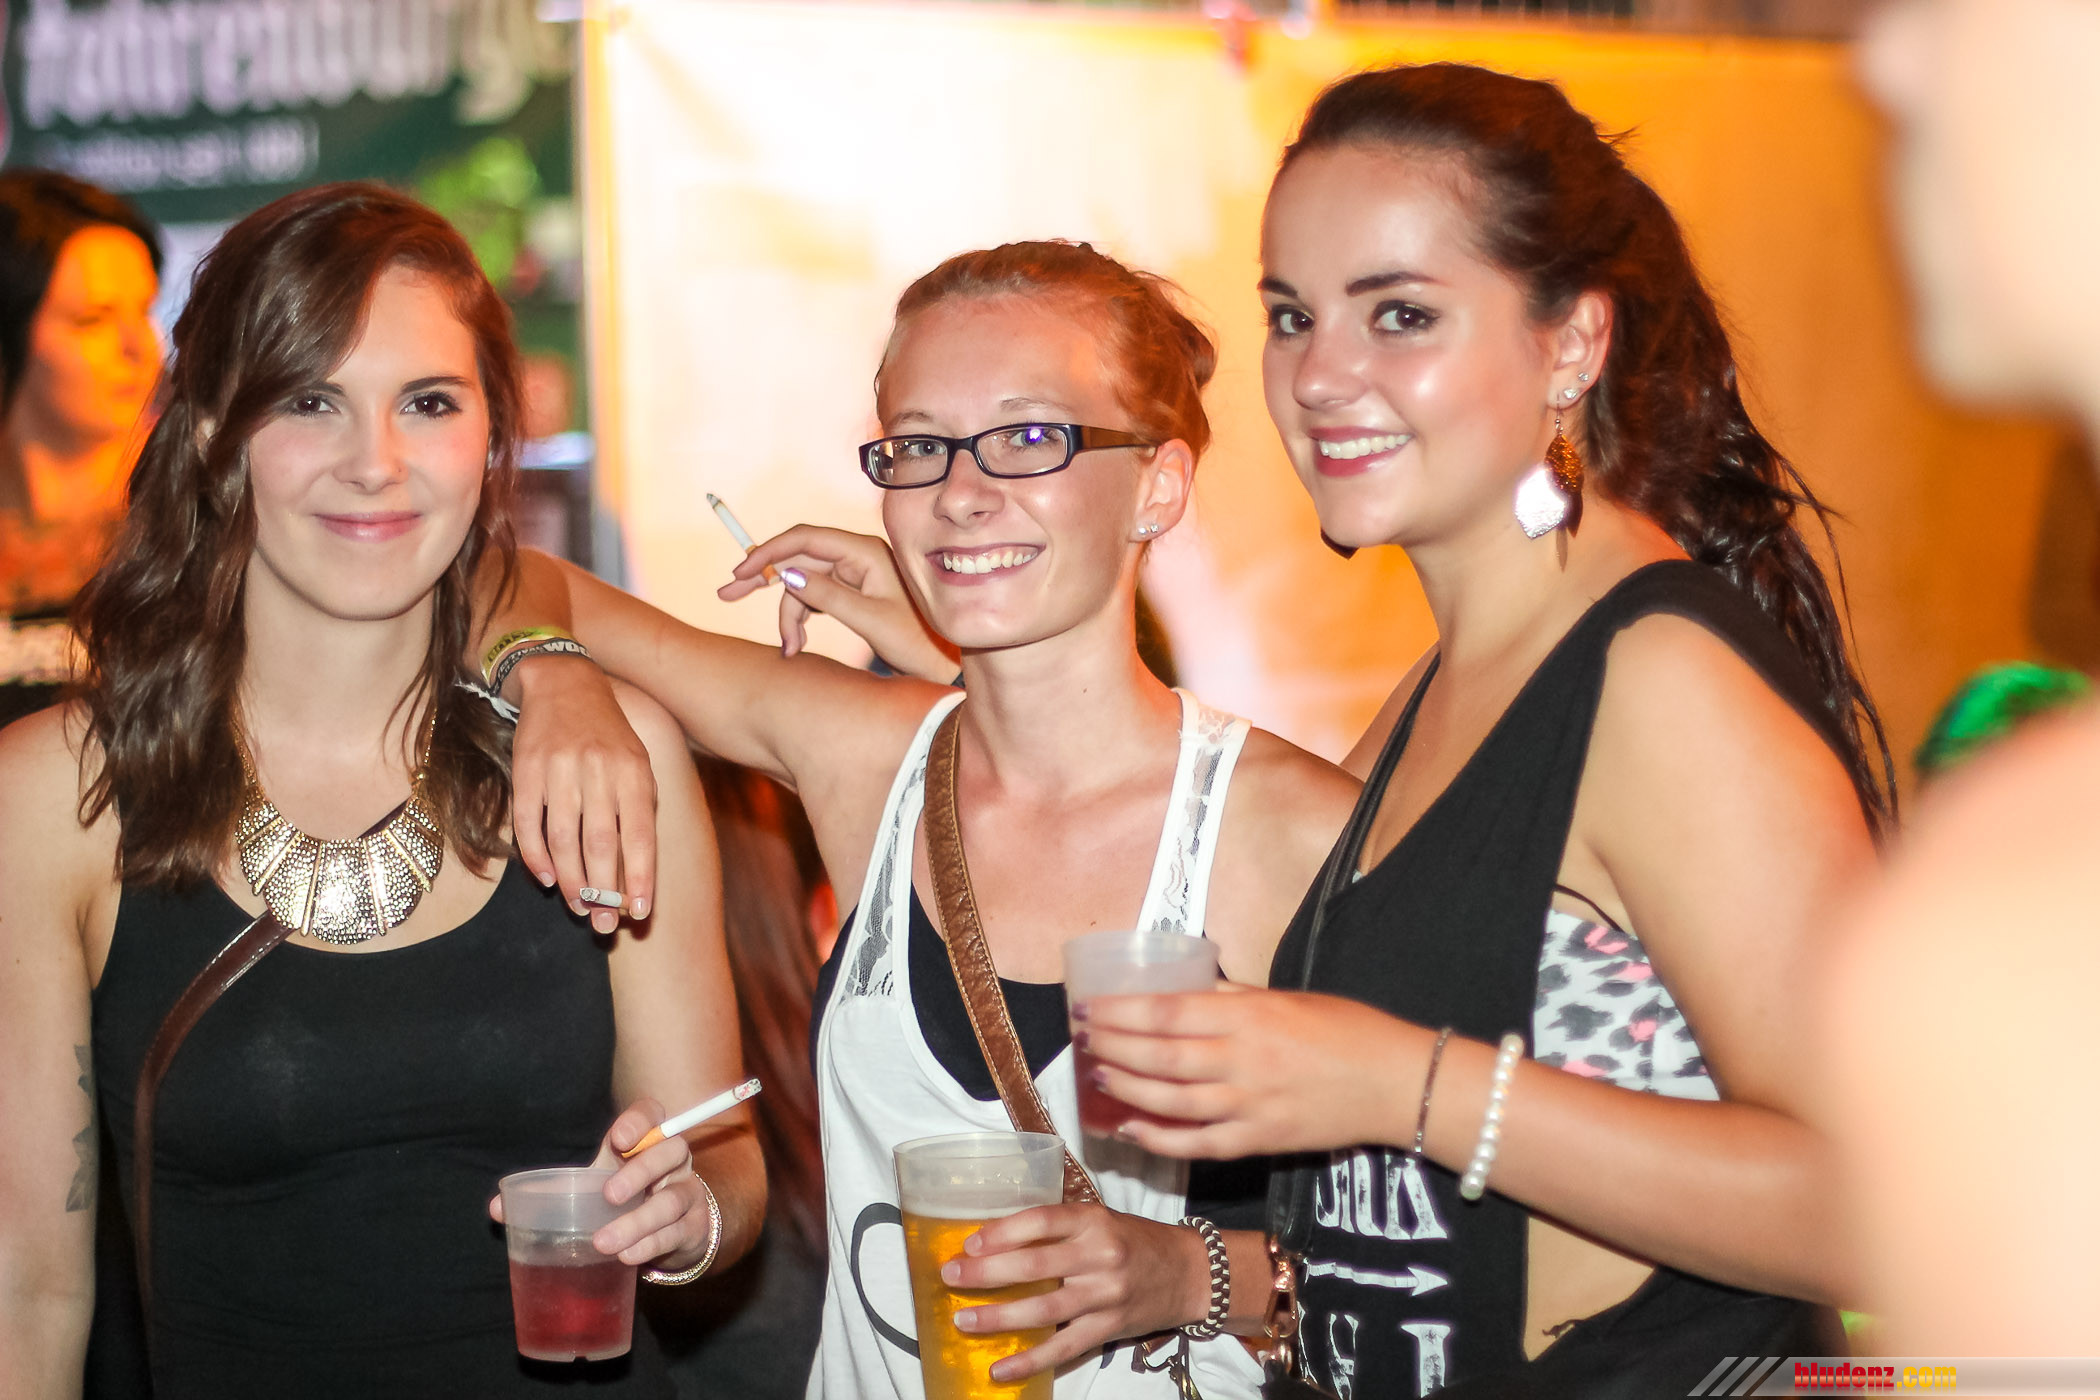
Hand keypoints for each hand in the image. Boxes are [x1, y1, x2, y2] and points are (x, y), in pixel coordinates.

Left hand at [488, 1098, 716, 1268]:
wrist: (671, 1230)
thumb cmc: (624, 1200)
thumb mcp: (591, 1188)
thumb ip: (551, 1192)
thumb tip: (498, 1207)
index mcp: (646, 1142)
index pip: (653, 1114)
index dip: (640, 1121)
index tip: (618, 1140)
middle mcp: (673, 1162)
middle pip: (671, 1151)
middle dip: (641, 1171)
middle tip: (610, 1195)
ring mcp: (687, 1193)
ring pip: (672, 1199)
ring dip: (639, 1221)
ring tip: (605, 1242)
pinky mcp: (692, 1227)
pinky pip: (675, 1232)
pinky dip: (650, 1245)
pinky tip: (627, 1256)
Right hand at [507, 656, 657, 931]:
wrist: (565, 683)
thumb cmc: (610, 735)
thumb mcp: (638, 763)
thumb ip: (641, 810)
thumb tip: (639, 871)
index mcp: (634, 772)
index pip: (640, 835)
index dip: (641, 877)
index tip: (640, 912)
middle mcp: (599, 770)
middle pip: (600, 844)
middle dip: (602, 890)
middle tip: (603, 924)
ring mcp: (560, 769)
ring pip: (563, 839)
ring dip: (570, 881)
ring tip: (578, 907)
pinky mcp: (526, 769)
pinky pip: (529, 823)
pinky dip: (535, 857)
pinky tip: (546, 879)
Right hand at [717, 524, 957, 681]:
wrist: (944, 663)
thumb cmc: (918, 642)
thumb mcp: (872, 621)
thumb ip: (830, 597)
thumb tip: (787, 577)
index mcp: (865, 553)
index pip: (806, 539)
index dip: (769, 551)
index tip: (741, 572)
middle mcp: (858, 557)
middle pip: (798, 558)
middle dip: (762, 578)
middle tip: (726, 593)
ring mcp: (854, 575)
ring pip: (802, 585)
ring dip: (788, 616)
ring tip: (790, 649)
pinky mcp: (852, 593)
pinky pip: (814, 598)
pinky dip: (800, 619)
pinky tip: (796, 645)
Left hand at [943, 1202, 1208, 1382]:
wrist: (1188, 1273)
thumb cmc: (1135, 1242)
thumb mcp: (1100, 1220)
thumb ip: (1058, 1228)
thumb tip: (996, 1239)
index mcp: (1093, 1220)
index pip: (1041, 1221)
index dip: (1002, 1232)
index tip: (970, 1243)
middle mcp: (1099, 1256)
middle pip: (1034, 1265)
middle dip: (986, 1273)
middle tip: (951, 1277)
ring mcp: (1105, 1295)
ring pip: (1043, 1309)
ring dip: (998, 1317)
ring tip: (964, 1321)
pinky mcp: (1108, 1329)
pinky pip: (1063, 1348)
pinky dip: (1030, 1361)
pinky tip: (1000, 1369)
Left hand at [1076, 984, 1421, 1159]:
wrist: (1396, 1084)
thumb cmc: (1346, 1030)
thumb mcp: (1287, 997)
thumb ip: (1232, 997)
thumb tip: (1182, 991)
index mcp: (1250, 1017)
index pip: (1169, 1012)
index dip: (1121, 1011)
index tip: (1088, 1006)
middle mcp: (1244, 1061)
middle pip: (1161, 1056)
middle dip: (1113, 1047)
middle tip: (1080, 1038)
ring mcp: (1250, 1106)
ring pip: (1171, 1101)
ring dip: (1127, 1089)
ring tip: (1096, 1075)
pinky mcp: (1258, 1140)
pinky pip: (1197, 1143)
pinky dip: (1158, 1138)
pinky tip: (1129, 1128)